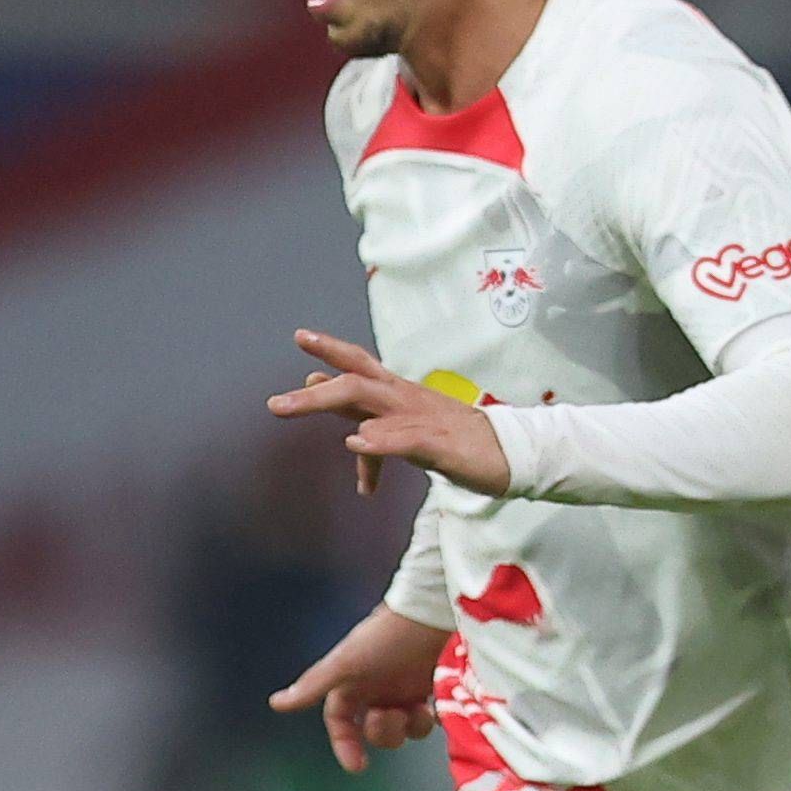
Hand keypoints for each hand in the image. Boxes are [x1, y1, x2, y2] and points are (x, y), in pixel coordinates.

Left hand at [267, 329, 505, 495]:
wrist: (514, 453)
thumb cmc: (459, 441)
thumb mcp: (407, 431)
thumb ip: (368, 419)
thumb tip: (334, 414)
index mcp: (400, 394)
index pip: (362, 365)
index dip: (331, 350)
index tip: (302, 337)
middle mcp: (406, 398)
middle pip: (355, 380)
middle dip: (314, 390)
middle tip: (275, 402)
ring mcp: (422, 419)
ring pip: (369, 401)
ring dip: (327, 400)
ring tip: (290, 407)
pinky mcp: (440, 445)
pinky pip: (404, 439)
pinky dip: (378, 440)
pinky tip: (355, 441)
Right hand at [268, 601, 450, 774]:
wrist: (433, 614)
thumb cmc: (386, 636)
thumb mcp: (346, 663)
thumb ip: (314, 686)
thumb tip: (276, 703)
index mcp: (352, 684)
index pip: (341, 722)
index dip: (345, 745)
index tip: (358, 766)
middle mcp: (378, 689)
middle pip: (375, 731)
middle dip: (383, 732)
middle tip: (394, 715)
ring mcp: (407, 690)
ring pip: (405, 729)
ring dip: (410, 727)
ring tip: (419, 708)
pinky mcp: (434, 689)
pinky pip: (431, 719)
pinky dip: (432, 719)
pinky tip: (434, 706)